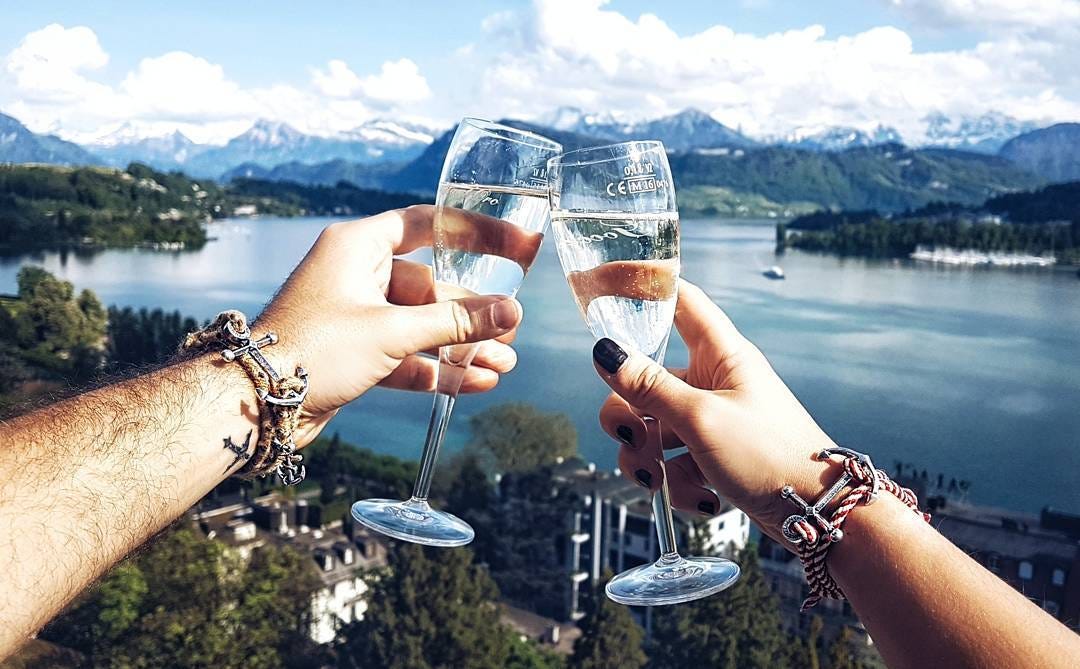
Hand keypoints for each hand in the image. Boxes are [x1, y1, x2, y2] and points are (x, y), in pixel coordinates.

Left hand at [256, 206, 523, 446]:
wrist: (252, 405)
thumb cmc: (312, 350)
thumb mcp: (392, 331)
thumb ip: (455, 322)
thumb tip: (511, 312)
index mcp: (358, 246)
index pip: (429, 224)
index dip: (477, 232)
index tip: (518, 245)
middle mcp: (356, 275)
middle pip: (432, 286)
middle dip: (474, 314)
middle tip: (512, 330)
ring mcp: (355, 316)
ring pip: (422, 325)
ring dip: (462, 346)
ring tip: (503, 365)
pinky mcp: (354, 353)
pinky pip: (406, 355)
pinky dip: (437, 369)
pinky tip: (474, 383)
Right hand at [592, 279, 841, 544]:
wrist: (819, 516)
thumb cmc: (772, 457)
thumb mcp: (701, 420)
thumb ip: (649, 387)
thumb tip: (606, 352)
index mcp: (720, 354)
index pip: (678, 302)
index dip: (641, 289)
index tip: (601, 289)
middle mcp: (713, 381)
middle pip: (645, 379)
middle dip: (628, 415)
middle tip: (631, 438)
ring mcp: (712, 419)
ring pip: (652, 428)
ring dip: (647, 460)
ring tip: (662, 482)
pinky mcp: (712, 455)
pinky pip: (673, 463)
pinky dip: (677, 484)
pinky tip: (702, 498)